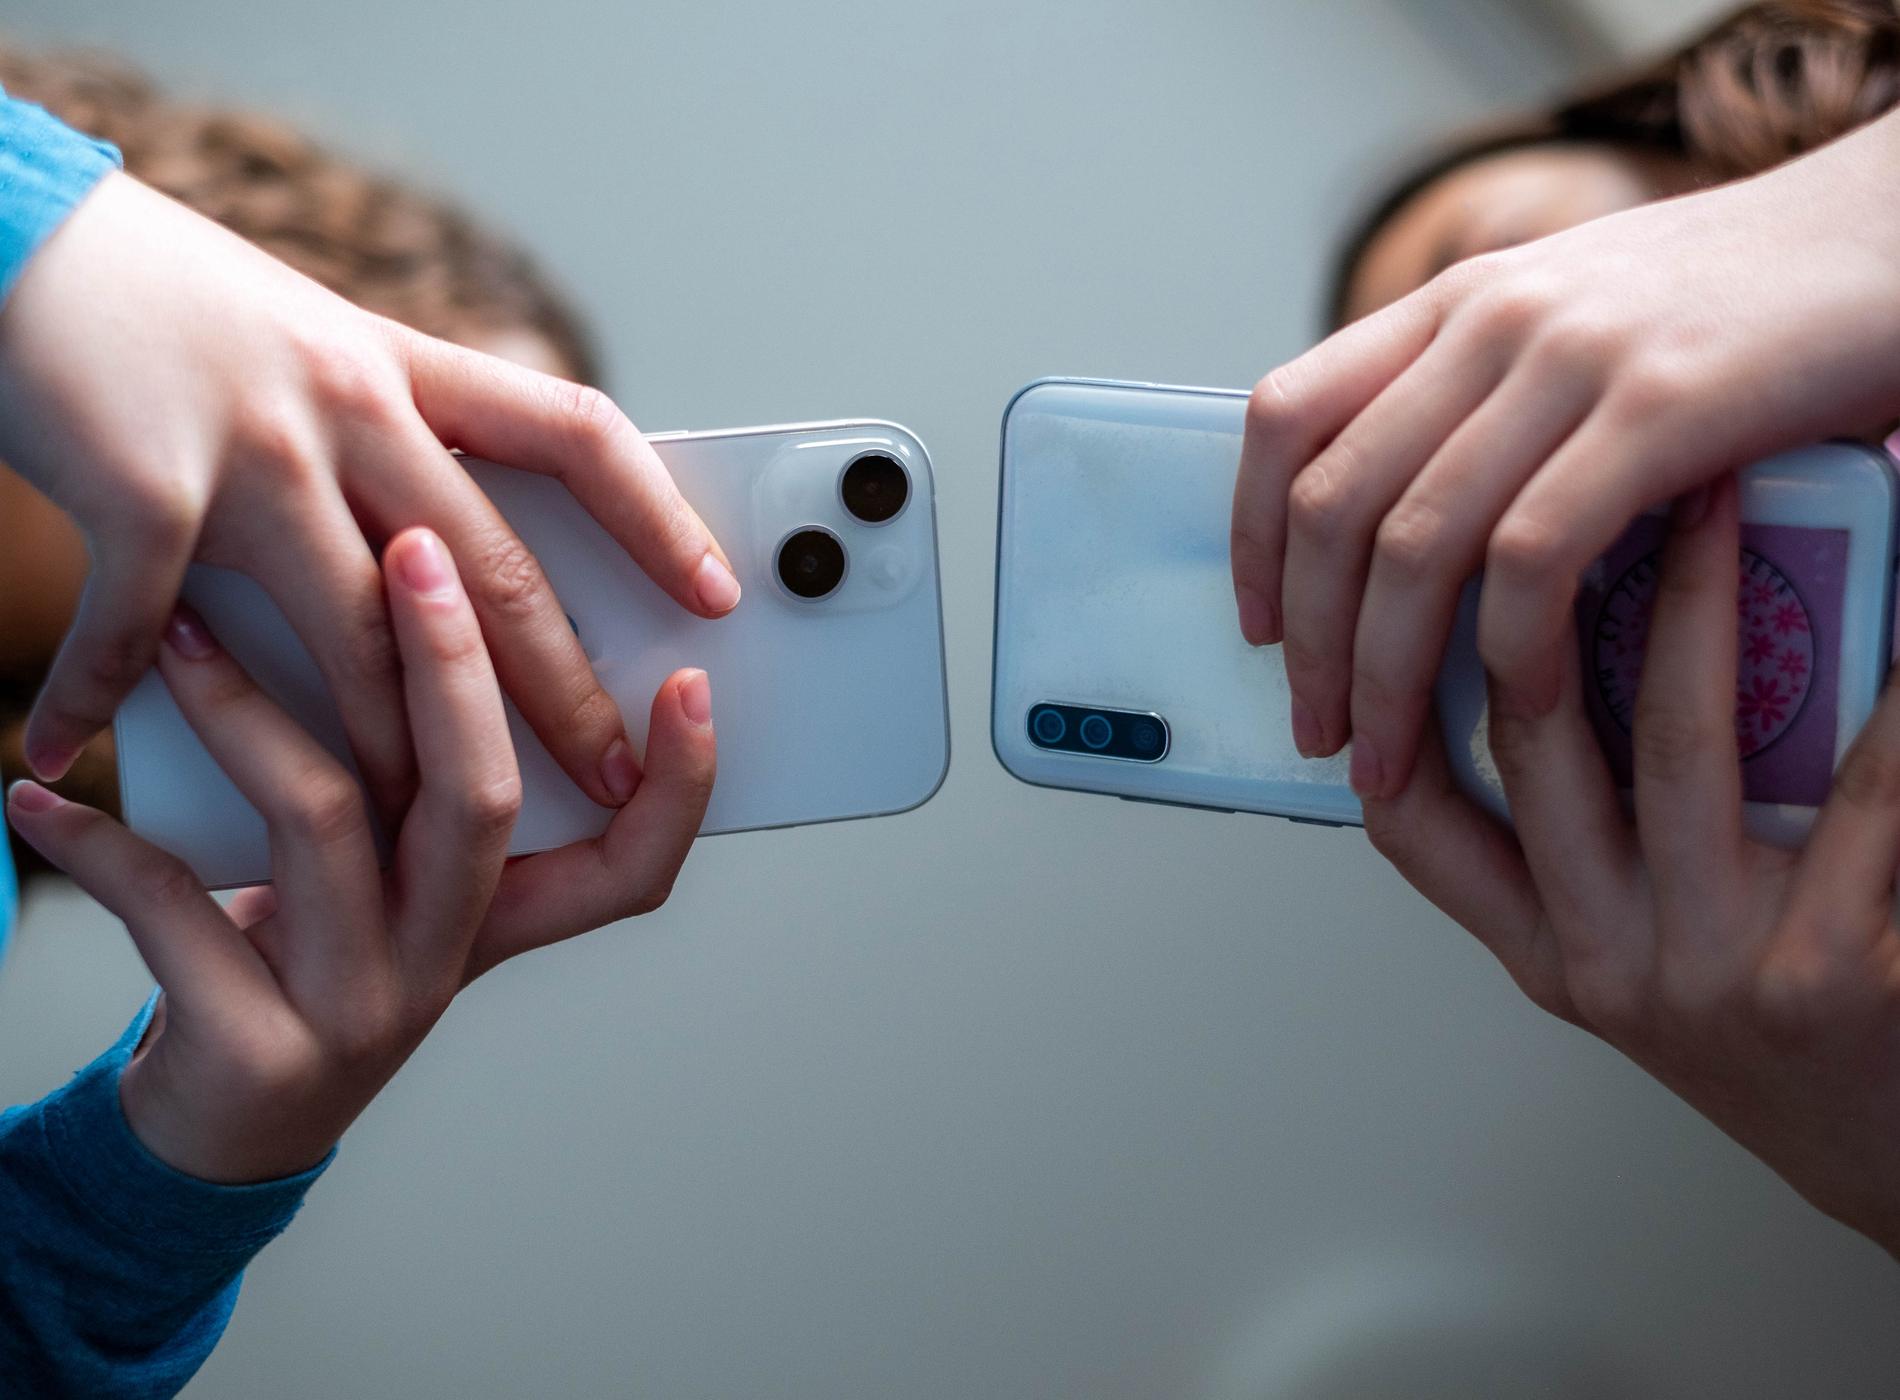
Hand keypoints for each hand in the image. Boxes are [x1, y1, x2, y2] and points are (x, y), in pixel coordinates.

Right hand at [0, 171, 738, 819]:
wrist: (18, 232)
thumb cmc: (166, 300)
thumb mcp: (313, 341)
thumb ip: (391, 430)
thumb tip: (446, 540)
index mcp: (404, 366)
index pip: (574, 433)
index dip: (655, 516)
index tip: (715, 592)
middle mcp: (352, 402)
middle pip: (490, 572)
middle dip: (562, 689)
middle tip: (613, 773)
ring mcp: (257, 448)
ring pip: (357, 636)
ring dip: (385, 751)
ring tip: (413, 835)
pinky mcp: (146, 486)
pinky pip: (141, 630)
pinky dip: (97, 697)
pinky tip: (61, 752)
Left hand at [3, 528, 715, 1182]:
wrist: (222, 1125)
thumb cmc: (314, 960)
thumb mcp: (392, 881)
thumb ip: (421, 781)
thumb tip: (406, 603)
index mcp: (502, 918)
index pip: (634, 862)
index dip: (677, 781)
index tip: (689, 679)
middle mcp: (447, 959)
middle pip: (481, 797)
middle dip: (451, 661)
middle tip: (408, 548)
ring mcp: (360, 1006)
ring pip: (329, 819)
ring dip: (243, 711)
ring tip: (179, 638)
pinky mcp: (256, 1046)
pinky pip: (178, 906)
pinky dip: (99, 846)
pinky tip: (35, 804)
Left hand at [1230, 107, 1899, 799]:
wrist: (1899, 227)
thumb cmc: (1744, 304)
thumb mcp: (1576, 322)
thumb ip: (1485, 402)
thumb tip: (1398, 535)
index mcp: (1454, 302)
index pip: (1285, 416)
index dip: (1249, 534)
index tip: (1259, 626)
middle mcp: (1489, 319)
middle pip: (1330, 502)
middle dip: (1309, 640)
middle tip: (1315, 728)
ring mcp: (1570, 359)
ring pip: (1414, 545)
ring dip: (1384, 673)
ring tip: (1384, 755)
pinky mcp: (1660, 408)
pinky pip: (1533, 555)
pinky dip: (1508, 650)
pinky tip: (1515, 708)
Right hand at [1363, 477, 1899, 1255]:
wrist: (1887, 1149)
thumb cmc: (1766, 1026)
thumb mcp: (1632, 958)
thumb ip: (1571, 850)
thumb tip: (1546, 669)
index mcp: (1547, 947)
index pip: (1417, 820)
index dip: (1394, 698)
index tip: (1408, 574)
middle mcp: (1608, 956)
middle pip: (1536, 740)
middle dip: (1544, 588)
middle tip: (1576, 472)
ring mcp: (1714, 967)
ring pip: (1675, 741)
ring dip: (1696, 597)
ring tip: (1721, 487)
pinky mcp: (1836, 971)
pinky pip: (1864, 792)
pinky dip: (1881, 684)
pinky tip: (1896, 593)